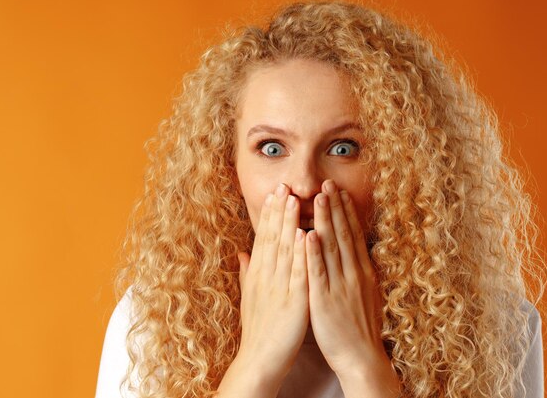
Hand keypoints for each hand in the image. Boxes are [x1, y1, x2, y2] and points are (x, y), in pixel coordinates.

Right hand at [228, 183, 308, 391]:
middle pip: (272, 238)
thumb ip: (248, 274)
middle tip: (283, 185)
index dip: (269, 214)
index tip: (275, 193)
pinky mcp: (293, 302)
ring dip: (288, 224)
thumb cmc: (258, 330)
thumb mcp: (250, 298)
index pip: (263, 238)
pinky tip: (304, 235)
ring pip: (284, 250)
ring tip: (293, 199)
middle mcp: (266, 277)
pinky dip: (300, 254)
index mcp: (259, 275)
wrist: (260, 361)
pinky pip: (297, 274)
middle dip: (278, 211)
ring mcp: (279, 288)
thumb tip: (242, 253)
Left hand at [306, 180, 394, 379]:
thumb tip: (356, 254)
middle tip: (329, 183)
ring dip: (326, 220)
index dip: (347, 212)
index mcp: (362, 272)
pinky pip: (319, 273)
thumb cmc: (359, 327)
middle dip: (336, 207)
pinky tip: (308, 234)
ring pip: (332, 247)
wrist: (362, 357)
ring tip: (320, 197)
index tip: (340, 192)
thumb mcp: (364, 294)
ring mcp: (341, 286)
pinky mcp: (326, 300)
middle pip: (344, 235)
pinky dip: (314, 253)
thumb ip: (357, 272)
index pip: (353, 236)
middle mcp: (354, 274)